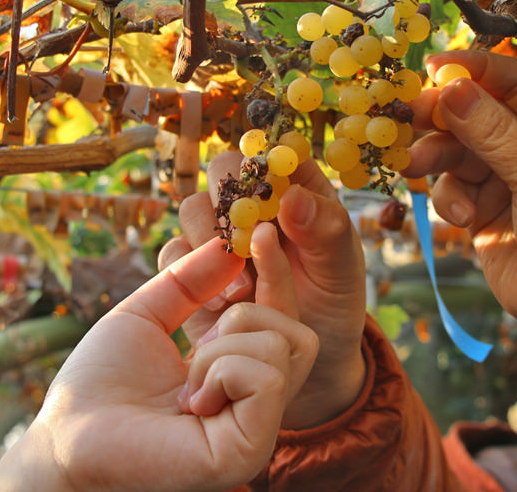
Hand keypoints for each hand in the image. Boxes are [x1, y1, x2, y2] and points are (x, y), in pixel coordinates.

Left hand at [0, 226, 317, 490]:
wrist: (65, 433)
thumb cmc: (98, 382)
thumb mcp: (149, 313)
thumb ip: (192, 279)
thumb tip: (232, 242)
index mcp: (240, 376)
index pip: (286, 321)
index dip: (276, 276)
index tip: (258, 233)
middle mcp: (257, 405)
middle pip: (299, 333)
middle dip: (245, 313)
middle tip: (198, 343)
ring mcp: (257, 430)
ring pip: (282, 347)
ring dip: (220, 348)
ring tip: (183, 386)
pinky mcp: (248, 449)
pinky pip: (265, 377)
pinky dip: (220, 370)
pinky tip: (188, 402)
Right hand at [161, 152, 366, 429]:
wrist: (307, 364)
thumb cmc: (334, 305)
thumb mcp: (343, 269)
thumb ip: (325, 231)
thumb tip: (291, 196)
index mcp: (296, 189)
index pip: (276, 151)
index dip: (269, 159)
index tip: (272, 190)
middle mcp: (253, 204)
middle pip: (224, 169)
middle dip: (230, 196)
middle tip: (245, 233)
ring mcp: (219, 234)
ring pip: (193, 207)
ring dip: (211, 237)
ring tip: (242, 283)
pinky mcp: (192, 269)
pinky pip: (174, 253)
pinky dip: (191, 270)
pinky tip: (222, 301)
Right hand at [405, 51, 516, 447]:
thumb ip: (494, 134)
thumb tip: (452, 88)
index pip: (516, 79)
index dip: (475, 69)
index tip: (433, 67)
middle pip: (478, 110)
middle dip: (445, 114)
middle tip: (410, 114)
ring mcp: (508, 174)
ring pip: (458, 146)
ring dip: (437, 155)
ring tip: (418, 166)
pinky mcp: (484, 205)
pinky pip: (453, 184)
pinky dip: (450, 196)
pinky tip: (463, 218)